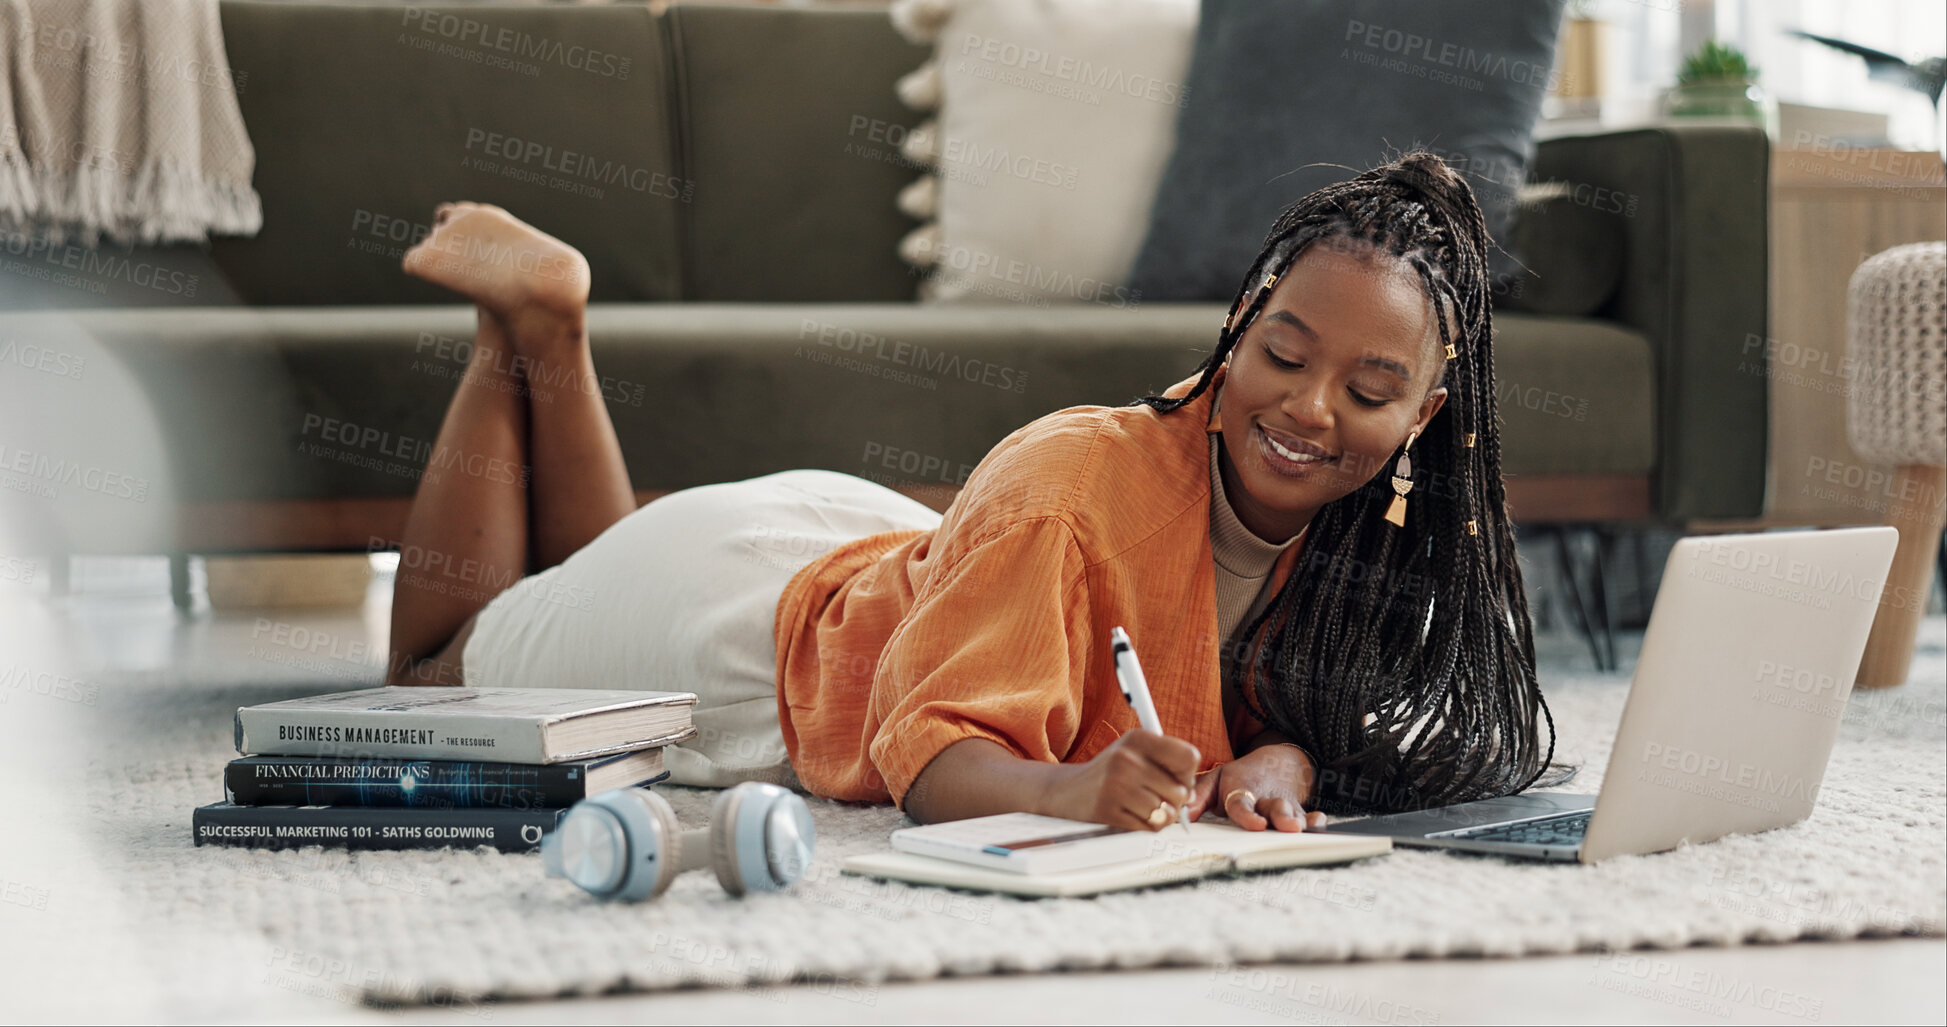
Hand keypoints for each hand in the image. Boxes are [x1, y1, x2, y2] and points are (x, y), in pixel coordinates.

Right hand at [1044, 730, 1198, 830]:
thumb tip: (1190, 793)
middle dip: (1175, 800)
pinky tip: (1131, 815)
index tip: (1176, 778)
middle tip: (1157, 796)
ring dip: (1159, 816)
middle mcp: (1126, 758)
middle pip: (1181, 791)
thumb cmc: (1110, 773)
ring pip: (1165, 812)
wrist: (1066, 790)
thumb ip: (1167, 764)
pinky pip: (1147, 827)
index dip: (1188, 774)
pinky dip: (1145, 826)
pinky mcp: (1108, 810)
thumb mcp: (1135, 753)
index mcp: (1137, 738)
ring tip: (1142, 806)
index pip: (1188, 757)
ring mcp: (1115, 784)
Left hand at [1185, 743, 1323, 831]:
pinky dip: (1316, 821)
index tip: (1256, 824)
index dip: (1248, 815)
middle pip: (1274, 809)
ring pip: (1294, 815)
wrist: (1276, 762)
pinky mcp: (1300, 811)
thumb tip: (1180, 815)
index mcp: (1242, 791)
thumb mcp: (1216, 779)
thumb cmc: (1240, 777)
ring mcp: (1285, 806)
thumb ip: (1199, 797)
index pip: (1242, 804)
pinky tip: (1318, 824)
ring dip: (1298, 822)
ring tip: (1300, 829)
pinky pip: (1312, 816)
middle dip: (1281, 817)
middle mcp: (1265, 800)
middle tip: (1287, 827)